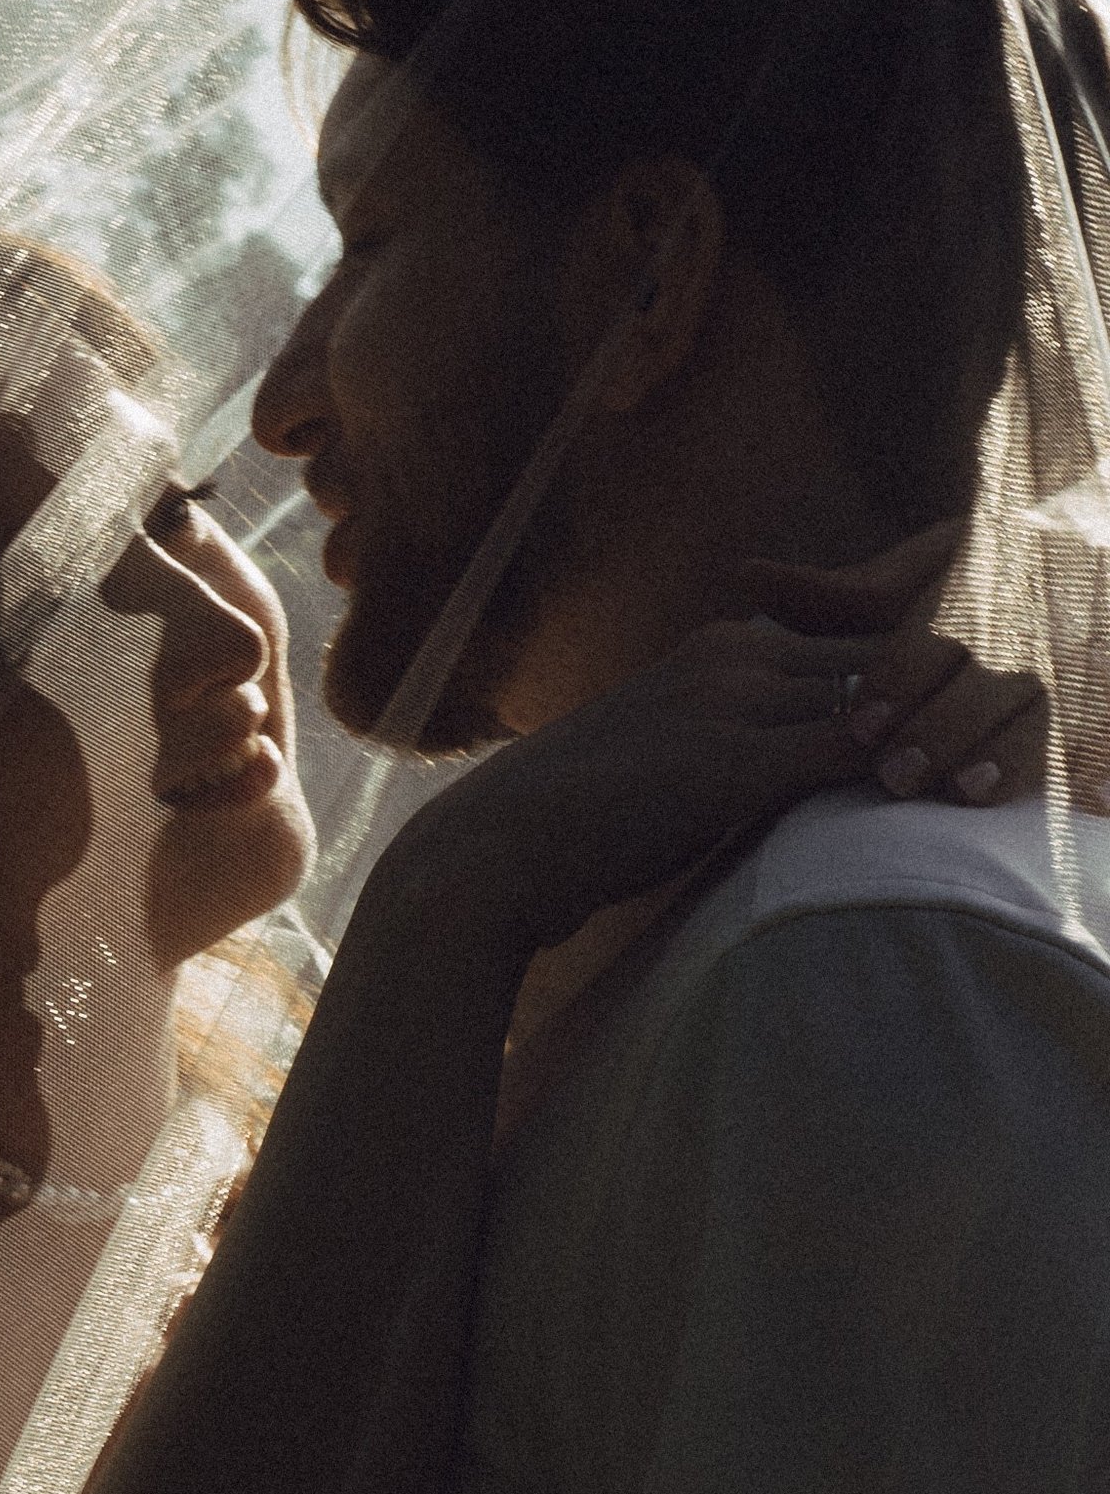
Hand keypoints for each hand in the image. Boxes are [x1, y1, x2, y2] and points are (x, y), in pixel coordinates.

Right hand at [388, 524, 1040, 964]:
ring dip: (943, 737)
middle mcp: (733, 654)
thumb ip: (737, 751)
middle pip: (890, 652)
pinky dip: (909, 773)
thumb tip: (798, 780)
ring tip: (989, 784)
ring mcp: (732, 700)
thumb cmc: (578, 828)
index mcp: (720, 647)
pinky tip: (943, 806)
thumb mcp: (670, 765)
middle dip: (951, 700)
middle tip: (999, 754)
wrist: (495, 853)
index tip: (957, 724)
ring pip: (885, 693)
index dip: (918, 681)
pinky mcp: (730, 760)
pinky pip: (853, 750)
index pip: (859, 641)